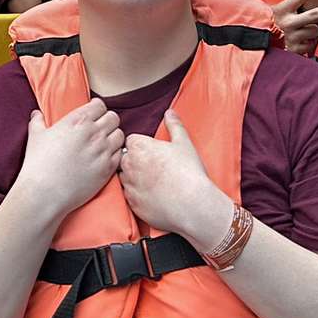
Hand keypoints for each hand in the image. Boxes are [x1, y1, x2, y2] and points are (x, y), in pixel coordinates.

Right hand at [13, 101, 123, 223]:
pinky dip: (115, 154)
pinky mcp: (108, 169)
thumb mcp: (35, 136)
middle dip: (107, 121)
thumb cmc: (39, 163)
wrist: (45, 192)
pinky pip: (120, 154)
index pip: (99, 105)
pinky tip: (104, 158)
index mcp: (77, 120)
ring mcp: (103, 151)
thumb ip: (38, 121)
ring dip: (113, 137)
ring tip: (104, 143)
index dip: (96, 108)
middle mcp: (94, 133)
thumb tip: (37, 114)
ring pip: (120, 135)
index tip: (92, 115)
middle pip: (113, 117)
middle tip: (99, 129)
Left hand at [121, 110, 234, 247]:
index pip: (131, 141)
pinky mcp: (132, 204)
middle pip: (125, 158)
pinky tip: (153, 197)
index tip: (153, 153)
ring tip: (154, 183)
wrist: (193, 204)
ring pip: (125, 178)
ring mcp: (129, 185)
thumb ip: (174, 125)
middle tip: (155, 168)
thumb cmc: (189, 172)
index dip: (142, 146)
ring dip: (134, 179)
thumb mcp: (184, 143)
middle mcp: (129, 164)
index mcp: (139, 146)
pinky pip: (130, 197)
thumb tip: (169, 112)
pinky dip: (138, 196)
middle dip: (136, 161)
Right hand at [271, 0, 317, 55]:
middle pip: (315, 14)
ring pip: (314, 30)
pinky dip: (306, 43)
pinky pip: (310, 44)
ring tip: (297, 32)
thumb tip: (304, 2)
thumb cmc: (266, 26)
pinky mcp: (295, 50)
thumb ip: (287, 8)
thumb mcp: (272, 12)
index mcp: (281, 10)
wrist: (255, 45)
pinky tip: (295, 42)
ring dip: (310, 31)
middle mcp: (288, 22)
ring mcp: (292, 36)